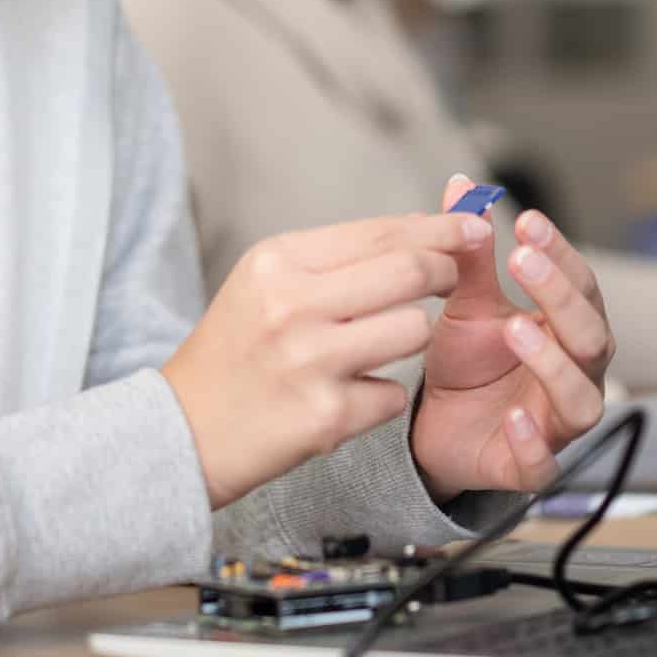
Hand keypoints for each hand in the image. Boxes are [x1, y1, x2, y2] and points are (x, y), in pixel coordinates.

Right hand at [163, 212, 491, 508]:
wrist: (182, 430)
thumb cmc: (237, 350)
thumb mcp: (267, 283)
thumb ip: (337, 257)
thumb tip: (422, 230)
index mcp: (278, 262)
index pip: (382, 233)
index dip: (439, 228)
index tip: (474, 226)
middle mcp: (291, 305)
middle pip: (410, 272)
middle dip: (445, 272)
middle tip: (450, 277)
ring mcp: (310, 362)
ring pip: (414, 331)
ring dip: (410, 339)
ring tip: (375, 348)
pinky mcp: (325, 417)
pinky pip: (394, 395)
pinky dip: (380, 397)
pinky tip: (345, 397)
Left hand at [410, 176, 614, 499]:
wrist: (435, 429)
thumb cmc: (469, 363)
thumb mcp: (465, 303)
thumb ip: (470, 253)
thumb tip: (462, 185)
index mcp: (566, 328)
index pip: (580, 285)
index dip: (560, 253)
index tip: (527, 221)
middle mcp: (575, 373)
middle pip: (591, 335)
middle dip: (559, 296)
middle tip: (521, 259)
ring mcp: (556, 423)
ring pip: (580, 398)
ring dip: (552, 362)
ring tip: (517, 328)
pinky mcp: (529, 467)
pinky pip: (543, 462)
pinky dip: (532, 442)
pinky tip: (511, 417)